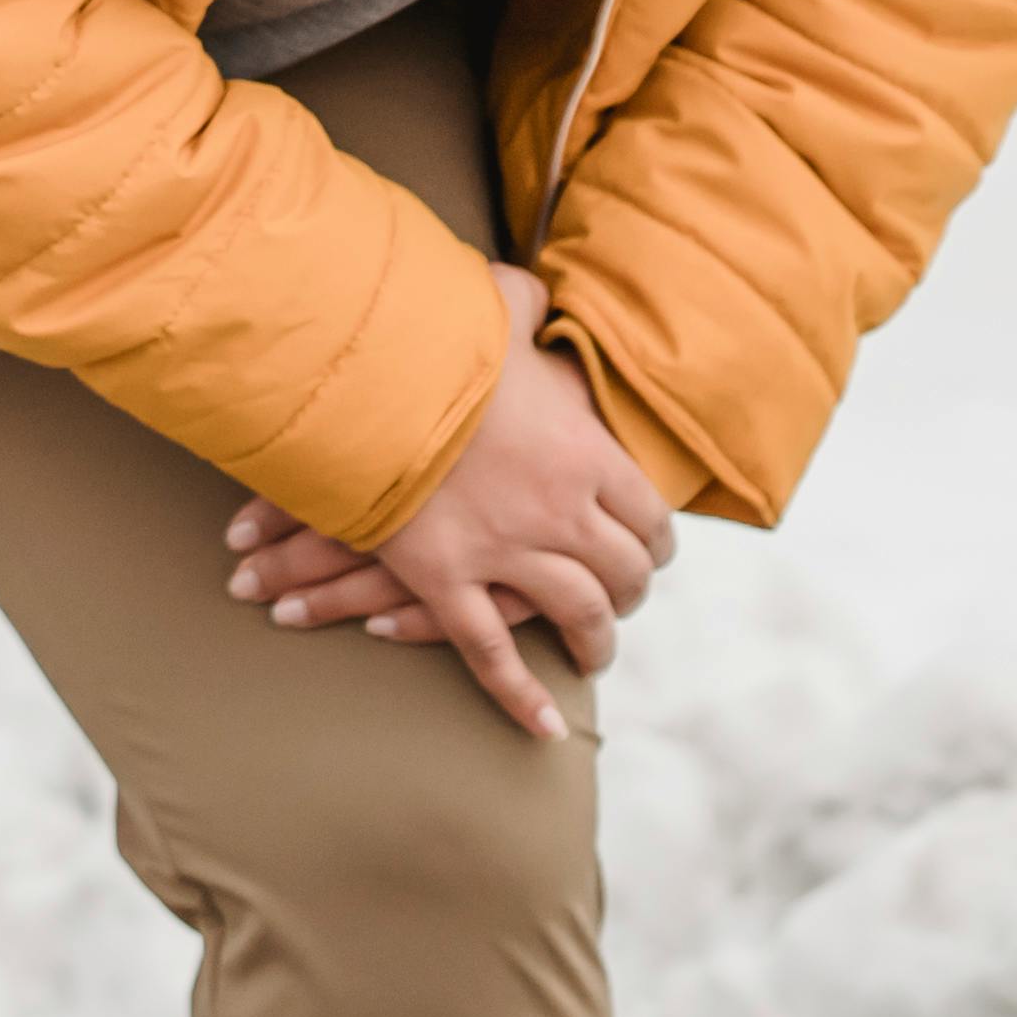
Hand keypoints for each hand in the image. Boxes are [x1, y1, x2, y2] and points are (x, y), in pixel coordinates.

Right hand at [215, 263, 666, 739]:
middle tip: (622, 601)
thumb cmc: (431, 338)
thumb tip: (530, 289)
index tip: (649, 550)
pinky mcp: (445, 580)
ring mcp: (505, 552)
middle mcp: (561, 512)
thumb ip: (522, 303)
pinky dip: (521, 697)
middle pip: (624, 574)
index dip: (654, 541)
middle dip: (629, 593)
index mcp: (584, 453)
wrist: (363, 380)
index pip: (649, 516)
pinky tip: (546, 727)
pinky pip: (492, 654)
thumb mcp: (491, 308)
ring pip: (576, 617)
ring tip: (593, 653)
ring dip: (594, 642)